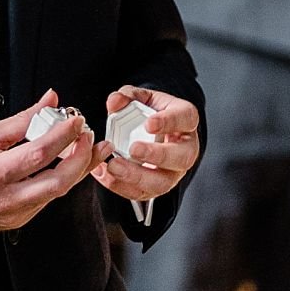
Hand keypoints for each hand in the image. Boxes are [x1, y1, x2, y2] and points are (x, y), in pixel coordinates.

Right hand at [0, 89, 108, 233]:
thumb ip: (23, 119)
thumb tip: (50, 100)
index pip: (39, 154)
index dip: (63, 135)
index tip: (76, 120)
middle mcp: (6, 199)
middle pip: (57, 182)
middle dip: (82, 158)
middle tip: (90, 138)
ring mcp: (14, 214)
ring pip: (57, 193)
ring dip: (78, 170)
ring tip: (89, 149)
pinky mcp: (19, 221)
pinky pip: (47, 199)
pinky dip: (60, 180)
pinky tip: (67, 165)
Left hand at [92, 85, 200, 201]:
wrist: (149, 132)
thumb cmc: (149, 113)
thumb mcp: (141, 98)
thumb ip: (128, 96)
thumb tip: (114, 102)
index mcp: (185, 120)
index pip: (185, 119)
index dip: (169, 122)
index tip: (149, 124)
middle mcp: (185, 149)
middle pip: (180, 158)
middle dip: (156, 156)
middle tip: (133, 149)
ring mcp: (172, 172)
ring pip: (163, 183)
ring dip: (137, 177)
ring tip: (114, 166)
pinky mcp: (156, 187)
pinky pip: (141, 194)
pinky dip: (120, 186)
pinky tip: (104, 174)